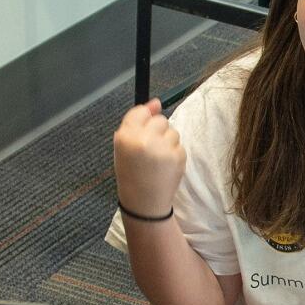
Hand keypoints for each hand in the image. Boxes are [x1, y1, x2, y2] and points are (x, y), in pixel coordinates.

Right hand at [113, 98, 186, 219]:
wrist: (144, 202)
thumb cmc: (132, 173)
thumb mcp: (124, 147)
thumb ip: (137, 122)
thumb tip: (156, 102)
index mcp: (125, 136)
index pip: (140, 112)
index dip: (144, 120)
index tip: (145, 131)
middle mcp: (143, 139)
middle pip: (160, 119)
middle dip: (158, 131)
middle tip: (151, 150)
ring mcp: (162, 148)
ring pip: (172, 131)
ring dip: (168, 142)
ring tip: (158, 159)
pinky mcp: (177, 156)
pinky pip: (179, 145)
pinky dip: (175, 153)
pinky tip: (166, 166)